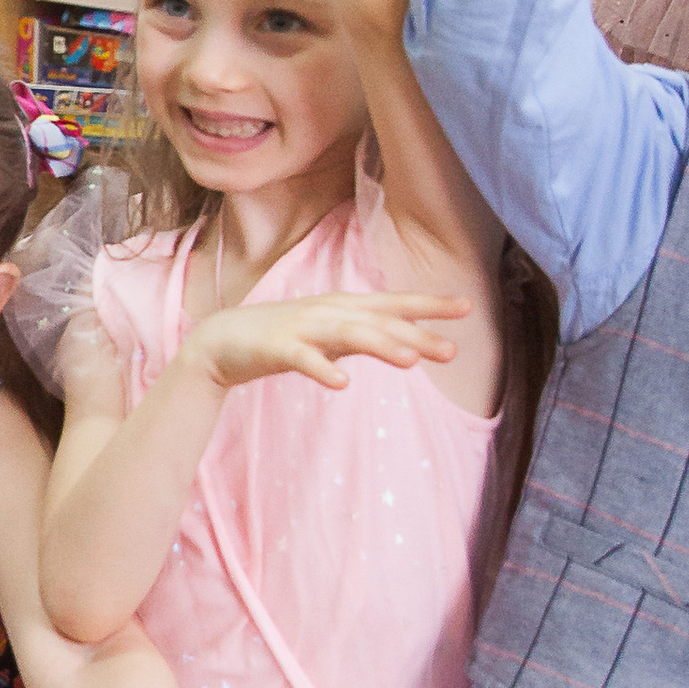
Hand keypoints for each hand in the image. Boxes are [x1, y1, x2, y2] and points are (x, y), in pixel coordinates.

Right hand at [184, 286, 468, 394]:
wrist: (221, 340)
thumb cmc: (282, 337)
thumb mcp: (330, 333)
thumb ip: (366, 335)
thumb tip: (409, 344)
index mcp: (344, 307)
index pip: (394, 304)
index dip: (429, 305)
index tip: (467, 307)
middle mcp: (328, 311)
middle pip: (379, 321)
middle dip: (416, 333)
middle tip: (452, 350)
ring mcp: (302, 328)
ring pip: (348, 334)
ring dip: (380, 346)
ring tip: (410, 361)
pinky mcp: (277, 348)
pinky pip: (303, 359)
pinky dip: (322, 368)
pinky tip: (342, 383)